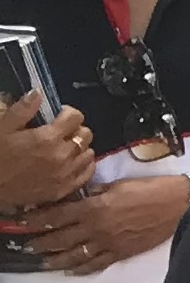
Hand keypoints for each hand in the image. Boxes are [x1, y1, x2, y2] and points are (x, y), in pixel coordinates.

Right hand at [0, 94, 95, 208]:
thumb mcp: (2, 128)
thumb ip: (22, 110)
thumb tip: (38, 92)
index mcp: (47, 138)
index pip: (76, 116)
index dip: (68, 112)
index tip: (58, 115)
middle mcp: (62, 156)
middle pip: (85, 134)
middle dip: (76, 129)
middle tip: (62, 131)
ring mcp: (64, 175)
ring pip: (89, 153)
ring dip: (80, 147)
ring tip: (65, 147)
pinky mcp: (63, 190)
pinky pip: (87, 173)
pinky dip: (84, 165)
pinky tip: (73, 162)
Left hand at [9, 174, 186, 272]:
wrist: (180, 204)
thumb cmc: (152, 189)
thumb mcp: (121, 184)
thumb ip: (97, 192)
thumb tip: (81, 197)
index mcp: (95, 207)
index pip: (57, 215)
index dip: (38, 219)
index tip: (24, 222)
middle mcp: (96, 228)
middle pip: (60, 239)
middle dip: (41, 243)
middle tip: (28, 246)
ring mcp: (108, 243)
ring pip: (74, 256)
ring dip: (56, 260)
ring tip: (44, 262)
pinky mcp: (120, 253)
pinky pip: (95, 264)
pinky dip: (81, 269)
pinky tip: (72, 270)